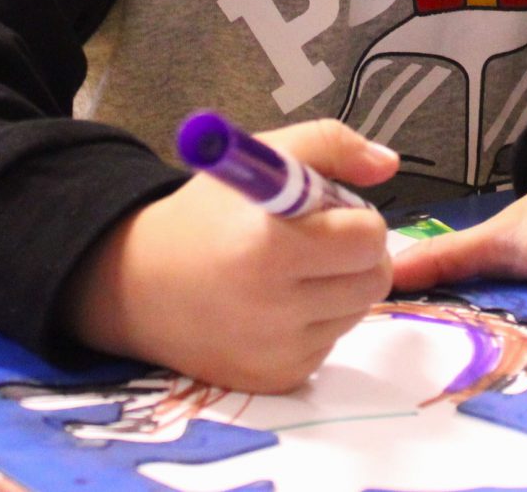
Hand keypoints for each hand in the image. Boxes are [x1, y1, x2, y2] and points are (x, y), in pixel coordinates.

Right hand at [67, 119, 396, 392]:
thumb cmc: (206, 215)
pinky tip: (278, 306)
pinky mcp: (275, 379)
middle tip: (321, 242)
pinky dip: (316, 322)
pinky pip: (329, 345)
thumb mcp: (260, 158)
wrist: (139, 285)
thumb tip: (387, 164)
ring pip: (355, 313)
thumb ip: (330, 146)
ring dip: (339, 288)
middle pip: (374, 281)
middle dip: (357, 255)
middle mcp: (274, 307)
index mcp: (271, 246)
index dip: (356, 218)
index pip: (369, 238)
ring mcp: (275, 351)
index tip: (329, 212)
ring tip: (293, 271)